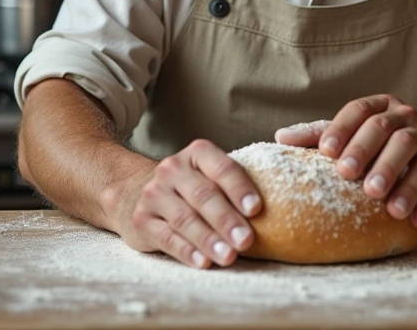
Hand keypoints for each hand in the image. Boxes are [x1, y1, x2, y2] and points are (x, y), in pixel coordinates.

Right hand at [104, 139, 261, 268]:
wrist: (133, 191)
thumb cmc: (189, 187)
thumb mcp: (207, 173)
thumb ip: (235, 182)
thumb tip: (283, 205)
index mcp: (197, 154)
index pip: (222, 168)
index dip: (240, 188)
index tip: (257, 209)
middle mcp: (172, 169)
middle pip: (204, 195)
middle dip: (227, 220)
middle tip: (247, 240)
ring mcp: (154, 194)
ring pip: (185, 218)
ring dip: (209, 239)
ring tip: (229, 256)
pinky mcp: (141, 220)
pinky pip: (167, 237)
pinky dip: (187, 251)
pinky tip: (203, 262)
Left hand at [275, 96, 416, 228]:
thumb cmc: (388, 143)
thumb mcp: (359, 134)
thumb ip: (321, 135)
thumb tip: (279, 139)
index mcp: (382, 107)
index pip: (360, 111)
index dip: (343, 128)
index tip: (326, 152)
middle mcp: (408, 118)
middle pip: (389, 130)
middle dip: (369, 153)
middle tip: (351, 177)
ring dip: (402, 181)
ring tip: (388, 207)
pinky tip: (415, 220)